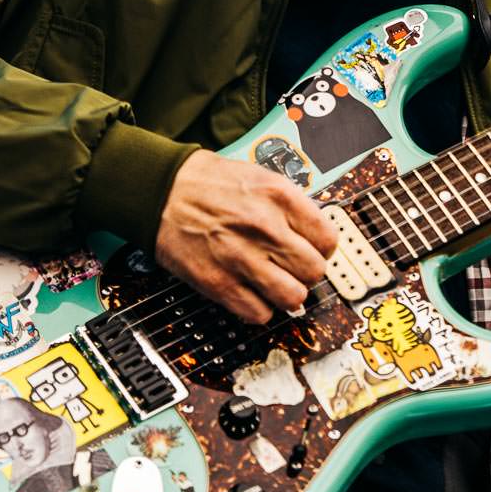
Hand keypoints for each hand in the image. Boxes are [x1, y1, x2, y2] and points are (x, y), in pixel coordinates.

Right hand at [154, 150, 338, 324]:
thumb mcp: (261, 178)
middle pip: (315, 271)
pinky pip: (259, 313)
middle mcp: (265, 227)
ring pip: (293, 298)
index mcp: (280, 197)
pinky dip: (259, 308)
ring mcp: (242, 257)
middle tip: (293, 268)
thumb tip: (316, 235)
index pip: (329, 239)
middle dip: (306, 273)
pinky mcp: (219, 283)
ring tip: (276, 284)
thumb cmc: (210, 183)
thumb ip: (292, 206)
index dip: (322, 248)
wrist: (162, 191)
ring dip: (288, 295)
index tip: (313, 250)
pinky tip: (252, 292)